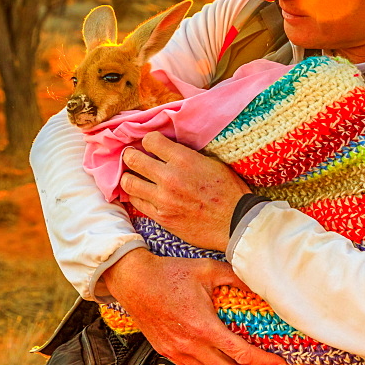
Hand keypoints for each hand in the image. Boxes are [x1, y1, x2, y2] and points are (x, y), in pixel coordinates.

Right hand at [102, 248, 286, 364]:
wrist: (134, 280)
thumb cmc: (165, 274)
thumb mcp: (207, 269)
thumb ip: (234, 277)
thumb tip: (255, 283)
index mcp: (203, 326)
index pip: (241, 353)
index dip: (263, 361)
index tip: (276, 362)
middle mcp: (190, 343)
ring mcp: (176, 349)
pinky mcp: (166, 349)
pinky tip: (212, 357)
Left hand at [122, 131, 248, 250]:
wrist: (236, 223)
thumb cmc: (229, 191)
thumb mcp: (212, 162)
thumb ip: (187, 155)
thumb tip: (169, 149)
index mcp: (183, 159)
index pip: (150, 140)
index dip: (148, 141)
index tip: (150, 145)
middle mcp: (169, 177)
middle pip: (132, 159)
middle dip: (130, 155)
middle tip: (132, 157)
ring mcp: (163, 199)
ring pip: (128, 183)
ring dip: (128, 177)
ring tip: (132, 176)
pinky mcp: (161, 217)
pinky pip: (137, 203)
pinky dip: (136, 196)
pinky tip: (141, 193)